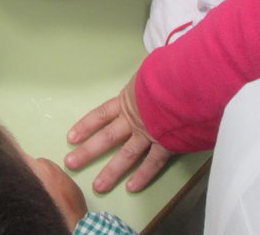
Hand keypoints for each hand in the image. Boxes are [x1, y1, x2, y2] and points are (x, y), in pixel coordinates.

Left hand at [64, 75, 172, 192]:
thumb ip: (141, 81)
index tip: (71, 138)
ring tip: (98, 186)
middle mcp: (133, 119)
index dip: (85, 126)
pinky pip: (153, 162)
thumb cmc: (169, 72)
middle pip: (106, 138)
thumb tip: (142, 78)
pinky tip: (132, 187)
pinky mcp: (166, 143)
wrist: (188, 82)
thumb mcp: (148, 72)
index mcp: (127, 100)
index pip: (101, 114)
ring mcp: (149, 133)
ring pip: (126, 155)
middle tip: (70, 164)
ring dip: (111, 172)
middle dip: (87, 152)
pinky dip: (143, 175)